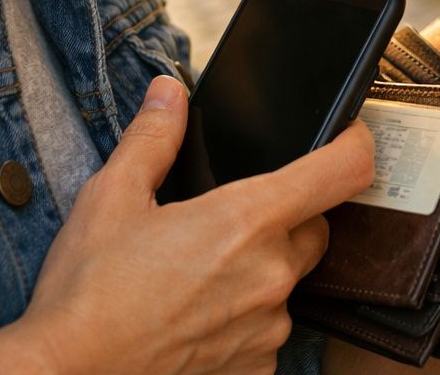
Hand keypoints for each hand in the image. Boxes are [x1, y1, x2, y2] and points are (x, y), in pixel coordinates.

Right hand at [0, 76, 374, 374]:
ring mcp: (268, 328)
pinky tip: (194, 318)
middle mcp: (272, 274)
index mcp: (247, 219)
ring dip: (259, 274)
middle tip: (227, 223)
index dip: (353, 144)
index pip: (343, 170)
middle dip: (285, 218)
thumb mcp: (111, 198)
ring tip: (196, 278)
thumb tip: (170, 92)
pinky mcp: (256, 369)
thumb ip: (154, 138)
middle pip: (315, 228)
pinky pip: (267, 333)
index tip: (347, 136)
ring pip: (288, 284)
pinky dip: (242, 322)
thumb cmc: (86, 294)